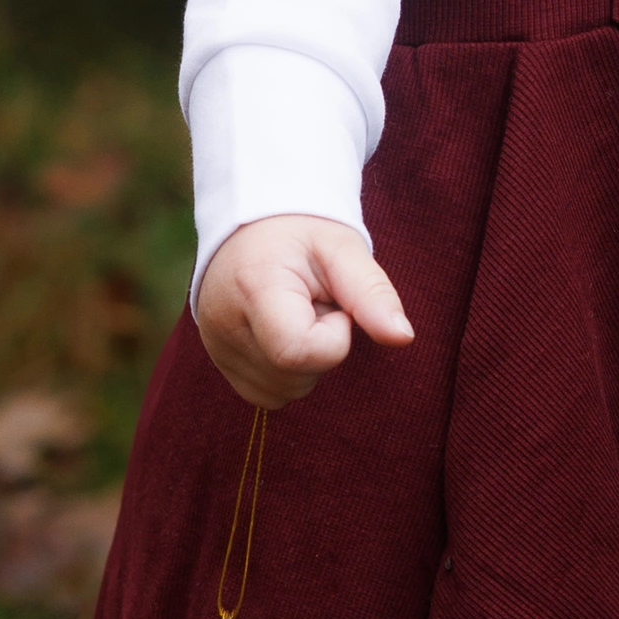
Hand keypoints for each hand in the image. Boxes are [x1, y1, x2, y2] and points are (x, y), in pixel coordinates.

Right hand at [195, 217, 414, 409]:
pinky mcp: (218, 361)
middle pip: (295, 378)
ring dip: (304, 363)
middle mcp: (223, 325)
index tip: (334, 304)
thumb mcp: (343, 249)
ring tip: (296, 314)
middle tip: (314, 303)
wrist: (252, 223)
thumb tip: (403, 337)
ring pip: (284, 392)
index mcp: (254, 287)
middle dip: (322, 348)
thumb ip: (372, 293)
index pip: (297, 352)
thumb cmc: (303, 232)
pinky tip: (284, 332)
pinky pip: (266, 394)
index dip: (333, 337)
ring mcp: (215, 347)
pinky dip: (286, 373)